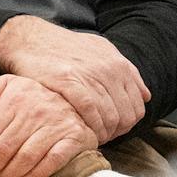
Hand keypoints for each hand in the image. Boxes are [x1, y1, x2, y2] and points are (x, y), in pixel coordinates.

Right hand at [0, 16, 150, 143]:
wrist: (31, 39)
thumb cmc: (66, 49)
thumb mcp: (101, 51)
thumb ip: (126, 72)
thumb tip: (145, 95)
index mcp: (120, 65)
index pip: (138, 107)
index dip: (127, 125)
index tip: (113, 130)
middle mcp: (109, 70)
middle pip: (126, 116)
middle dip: (115, 132)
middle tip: (101, 137)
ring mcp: (91, 76)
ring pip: (111, 118)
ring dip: (102, 134)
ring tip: (90, 136)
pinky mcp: (69, 82)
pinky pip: (91, 113)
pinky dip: (90, 127)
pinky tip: (82, 130)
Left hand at [0, 75, 95, 176]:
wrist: (76, 101)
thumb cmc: (32, 98)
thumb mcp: (8, 85)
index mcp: (16, 97)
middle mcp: (36, 110)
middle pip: (5, 146)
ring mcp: (57, 125)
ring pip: (26, 156)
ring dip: (10, 173)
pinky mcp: (74, 138)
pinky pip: (53, 160)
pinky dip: (38, 173)